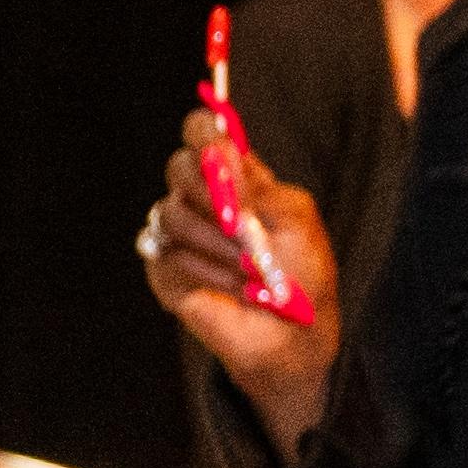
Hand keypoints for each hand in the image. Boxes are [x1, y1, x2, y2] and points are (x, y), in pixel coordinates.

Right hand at [139, 126, 342, 448]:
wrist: (292, 336)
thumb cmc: (302, 275)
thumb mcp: (297, 220)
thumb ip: (261, 187)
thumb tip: (222, 158)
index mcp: (235, 177)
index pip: (201, 133)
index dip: (201, 131)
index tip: (214, 146)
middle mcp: (201, 199)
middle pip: (177, 166)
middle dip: (209, 190)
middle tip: (237, 219)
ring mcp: (179, 235)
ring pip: (172, 215)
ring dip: (219, 246)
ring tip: (250, 270)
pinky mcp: (164, 271)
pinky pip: (167, 258)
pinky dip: (205, 274)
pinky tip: (231, 289)